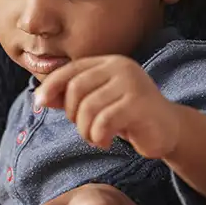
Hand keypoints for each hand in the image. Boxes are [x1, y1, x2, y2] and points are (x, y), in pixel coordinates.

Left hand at [35, 55, 180, 158]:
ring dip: (85, 130)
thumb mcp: (96, 105)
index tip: (38, 102)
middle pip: (76, 88)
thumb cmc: (127, 116)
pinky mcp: (140, 103)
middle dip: (72, 113)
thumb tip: (40, 98)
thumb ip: (70, 99)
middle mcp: (121, 67)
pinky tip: (105, 141)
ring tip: (95, 138)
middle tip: (83, 129)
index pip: (71, 69)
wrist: (167, 130)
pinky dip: (98, 136)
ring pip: (89, 107)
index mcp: (108, 63)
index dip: (51, 85)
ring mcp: (132, 83)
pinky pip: (105, 121)